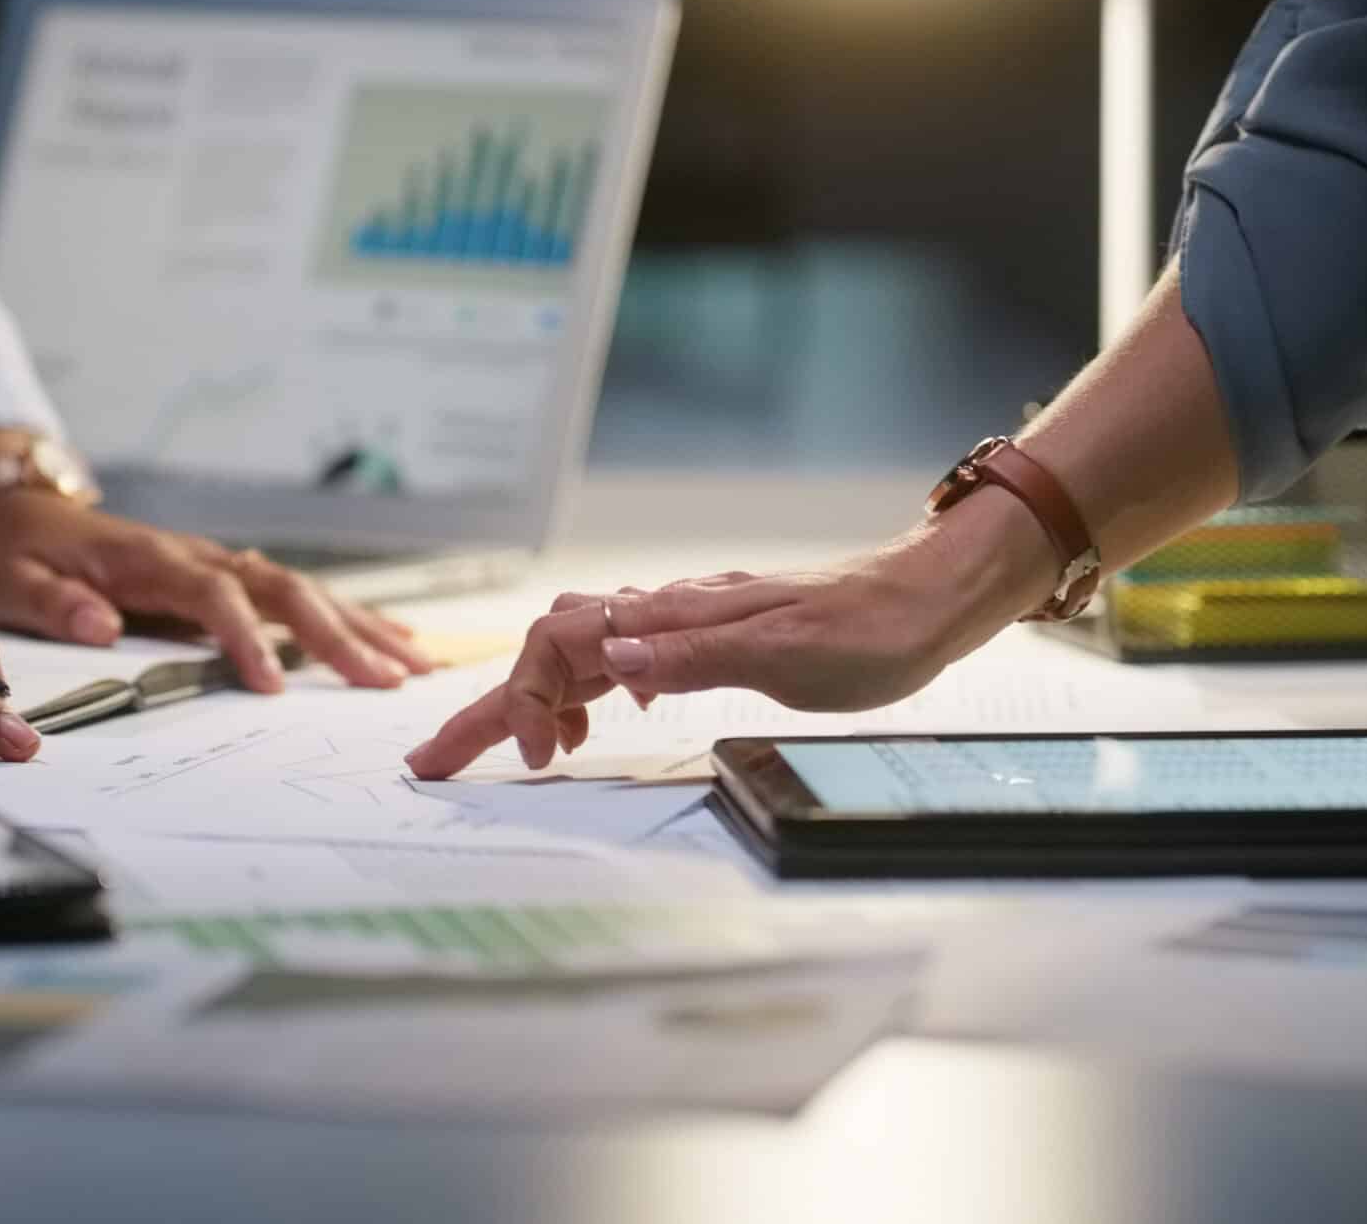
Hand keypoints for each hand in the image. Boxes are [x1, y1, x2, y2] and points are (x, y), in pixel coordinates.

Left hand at [0, 491, 432, 693]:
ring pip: (304, 590)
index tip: (272, 688)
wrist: (16, 510)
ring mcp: (218, 562)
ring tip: (415, 663)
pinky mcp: (226, 576)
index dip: (248, 639)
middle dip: (340, 635)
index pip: (217, 597)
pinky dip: (346, 617)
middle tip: (388, 680)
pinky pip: (295, 595)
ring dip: (361, 626)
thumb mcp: (14, 581)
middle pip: (284, 590)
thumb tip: (104, 627)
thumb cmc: (15, 553)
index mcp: (151, 561)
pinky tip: (387, 639)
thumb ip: (57, 605)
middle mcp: (198, 556)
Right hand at [406, 493, 1056, 777]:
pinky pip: (622, 661)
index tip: (532, 763)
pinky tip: (597, 721)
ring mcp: (685, 627)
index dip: (524, 702)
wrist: (929, 602)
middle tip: (437, 760)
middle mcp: (668, 614)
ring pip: (580, 657)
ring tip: (519, 753)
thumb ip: (691, 656)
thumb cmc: (869, 630)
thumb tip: (607, 656)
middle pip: (549, 652)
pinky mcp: (707, 641)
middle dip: (487, 707)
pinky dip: (586, 693)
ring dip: (533, 703)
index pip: (559, 645)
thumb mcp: (785, 654)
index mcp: (674, 616)